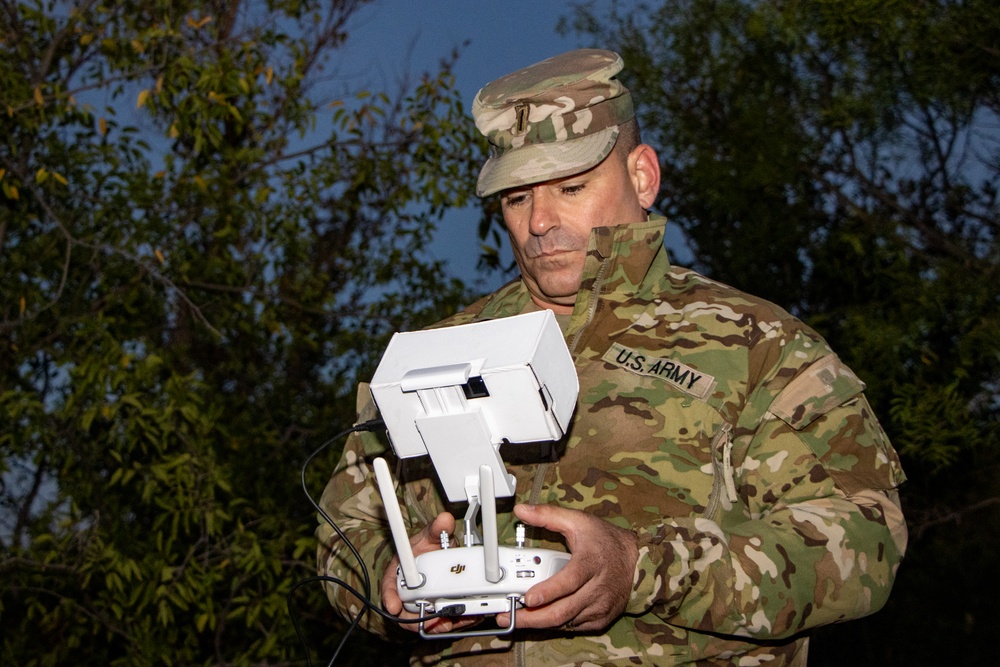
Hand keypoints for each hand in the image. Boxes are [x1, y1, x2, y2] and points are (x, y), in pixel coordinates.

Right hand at [380, 512, 478, 633]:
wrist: (428, 559)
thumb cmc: (421, 551)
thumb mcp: (428, 538)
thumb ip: (436, 530)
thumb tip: (445, 520)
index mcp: (396, 576)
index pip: (388, 588)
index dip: (390, 598)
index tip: (394, 606)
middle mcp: (404, 595)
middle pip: (408, 614)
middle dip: (424, 619)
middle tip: (442, 619)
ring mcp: (417, 606)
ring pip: (426, 622)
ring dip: (442, 623)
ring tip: (460, 618)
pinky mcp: (433, 613)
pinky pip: (440, 623)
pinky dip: (454, 623)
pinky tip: (467, 618)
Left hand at [496, 503, 638, 632]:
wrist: (637, 562)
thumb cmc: (607, 542)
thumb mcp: (578, 521)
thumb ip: (548, 515)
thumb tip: (522, 510)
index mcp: (590, 563)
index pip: (569, 582)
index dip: (548, 592)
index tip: (528, 597)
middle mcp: (597, 589)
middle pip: (563, 610)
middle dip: (533, 617)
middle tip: (509, 617)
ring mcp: (599, 607)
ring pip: (566, 622)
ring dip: (540, 623)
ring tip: (517, 619)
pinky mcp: (600, 619)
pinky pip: (573, 627)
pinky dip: (555, 625)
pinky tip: (539, 620)